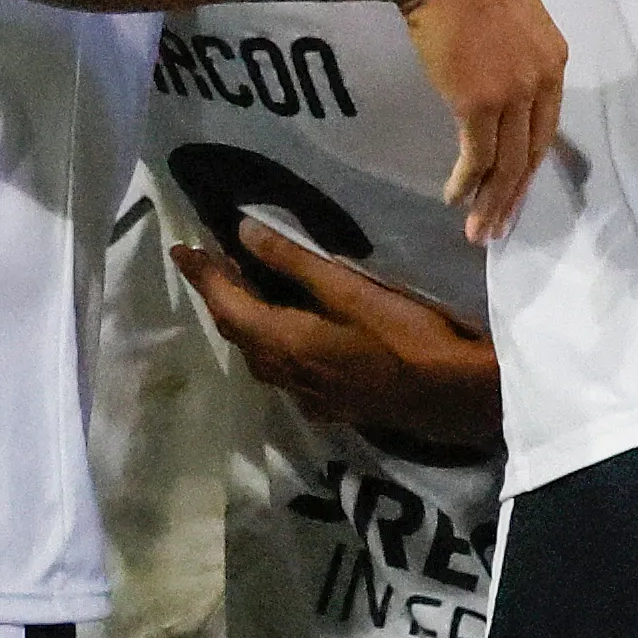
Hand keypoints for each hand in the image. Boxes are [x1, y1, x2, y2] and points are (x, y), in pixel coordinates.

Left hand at [170, 222, 504, 461]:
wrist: (458, 397)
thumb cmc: (409, 336)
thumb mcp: (352, 291)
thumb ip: (297, 263)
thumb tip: (243, 233)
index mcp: (286, 343)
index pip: (228, 306)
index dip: (203, 277)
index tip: (180, 249)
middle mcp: (288, 375)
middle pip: (239, 334)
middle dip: (220, 297)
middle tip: (210, 263)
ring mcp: (311, 395)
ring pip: (260, 356)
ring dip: (245, 323)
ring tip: (244, 290)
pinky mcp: (334, 404)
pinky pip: (285, 372)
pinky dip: (272, 344)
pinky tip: (289, 334)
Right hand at [399, 0, 567, 242]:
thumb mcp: (512, 12)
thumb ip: (513, 50)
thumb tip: (495, 72)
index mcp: (554, 57)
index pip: (547, 123)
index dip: (531, 160)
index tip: (517, 185)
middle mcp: (542, 79)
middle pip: (533, 151)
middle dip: (515, 193)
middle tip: (500, 226)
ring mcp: (512, 93)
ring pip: (508, 163)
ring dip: (492, 201)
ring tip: (479, 231)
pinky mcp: (477, 102)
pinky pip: (476, 155)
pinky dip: (466, 182)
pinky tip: (455, 199)